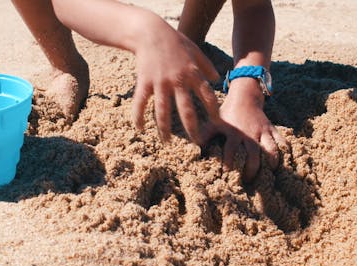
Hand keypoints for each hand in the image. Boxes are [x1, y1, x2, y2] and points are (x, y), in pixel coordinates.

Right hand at [131, 18, 219, 143]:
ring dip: (165, 128)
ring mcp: (160, 83)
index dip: (213, 111)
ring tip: (167, 142)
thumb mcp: (196, 50)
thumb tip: (217, 79)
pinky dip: (138, 116)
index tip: (217, 124)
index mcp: (193, 74)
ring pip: (163, 111)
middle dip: (192, 129)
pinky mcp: (144, 82)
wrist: (151, 32)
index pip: (207, 96)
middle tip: (196, 143)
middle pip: (186, 110)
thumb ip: (207, 65)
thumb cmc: (175, 40)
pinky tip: (139, 128)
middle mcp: (178, 81)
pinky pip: (141, 102)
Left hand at [203, 78, 288, 181]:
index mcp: (234, 133)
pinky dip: (284, 153)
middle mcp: (249, 134)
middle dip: (251, 170)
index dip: (229, 164)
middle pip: (253, 155)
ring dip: (270, 164)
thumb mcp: (214, 122)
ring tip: (269, 177)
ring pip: (270, 150)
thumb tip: (196, 147)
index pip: (231, 151)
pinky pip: (282, 142)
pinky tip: (283, 165)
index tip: (226, 176)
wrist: (245, 97)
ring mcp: (263, 132)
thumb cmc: (227, 114)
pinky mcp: (272, 130)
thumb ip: (205, 134)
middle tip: (248, 182)